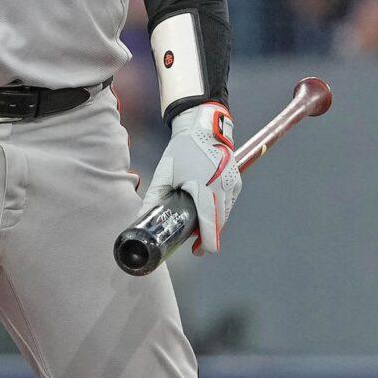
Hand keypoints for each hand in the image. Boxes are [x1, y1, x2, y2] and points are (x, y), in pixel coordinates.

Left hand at [148, 102, 239, 255]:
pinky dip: (220, 211)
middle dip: (207, 235)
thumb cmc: (182, 150)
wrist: (203, 126)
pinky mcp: (236, 181)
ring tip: (199, 229)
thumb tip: (141, 218)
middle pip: (218, 222)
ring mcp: (232, 184)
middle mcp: (222, 187)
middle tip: (194, 245)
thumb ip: (153, 198)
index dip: (207, 240)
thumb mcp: (164, 173)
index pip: (209, 221)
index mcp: (204, 187)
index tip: (202, 251)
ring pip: (225, 213)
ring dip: (214, 223)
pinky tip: (208, 212)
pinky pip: (229, 203)